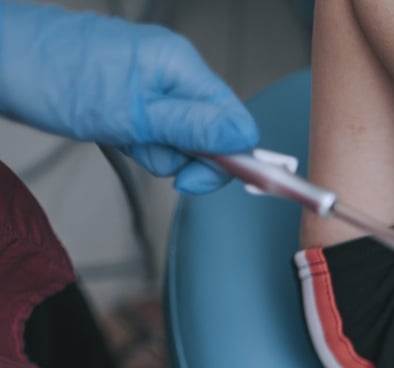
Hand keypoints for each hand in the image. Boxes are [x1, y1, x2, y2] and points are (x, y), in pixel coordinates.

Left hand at [0, 2, 257, 193]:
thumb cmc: (51, 76)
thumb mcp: (131, 115)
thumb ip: (193, 129)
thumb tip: (244, 140)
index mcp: (181, 65)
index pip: (236, 122)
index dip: (226, 158)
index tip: (194, 178)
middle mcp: (173, 67)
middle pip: (211, 131)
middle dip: (182, 153)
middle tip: (146, 149)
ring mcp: (152, 79)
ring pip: (180, 135)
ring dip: (154, 148)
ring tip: (120, 134)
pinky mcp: (133, 91)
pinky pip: (155, 127)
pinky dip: (138, 139)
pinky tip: (114, 131)